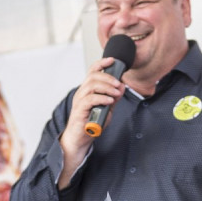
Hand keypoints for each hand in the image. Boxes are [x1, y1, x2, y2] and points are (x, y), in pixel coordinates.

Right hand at [58, 58, 125, 180]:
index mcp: (87, 90)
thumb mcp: (107, 109)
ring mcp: (79, 101)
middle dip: (108, 77)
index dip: (102, 63)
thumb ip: (113, 97)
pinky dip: (102, 98)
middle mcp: (81, 93)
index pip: (92, 71)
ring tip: (116, 93)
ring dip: (107, 87)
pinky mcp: (79, 111)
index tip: (112, 60)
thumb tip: (122, 86)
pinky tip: (109, 101)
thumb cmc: (91, 124)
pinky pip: (90, 99)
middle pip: (93, 76)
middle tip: (118, 84)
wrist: (80, 140)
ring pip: (92, 85)